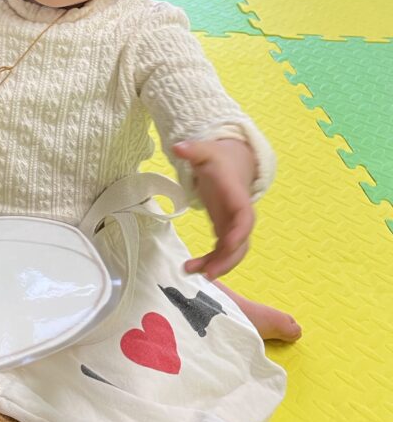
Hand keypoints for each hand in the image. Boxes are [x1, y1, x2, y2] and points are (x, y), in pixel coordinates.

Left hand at [174, 138, 256, 279]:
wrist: (233, 163)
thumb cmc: (218, 159)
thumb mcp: (206, 151)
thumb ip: (193, 149)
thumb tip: (178, 147)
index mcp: (237, 196)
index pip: (244, 217)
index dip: (239, 232)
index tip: (227, 245)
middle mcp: (239, 215)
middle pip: (241, 242)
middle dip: (227, 259)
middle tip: (207, 273)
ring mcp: (233, 225)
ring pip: (232, 252)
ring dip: (215, 265)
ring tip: (190, 271)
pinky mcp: (225, 230)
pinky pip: (221, 251)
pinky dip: (210, 261)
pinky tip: (192, 267)